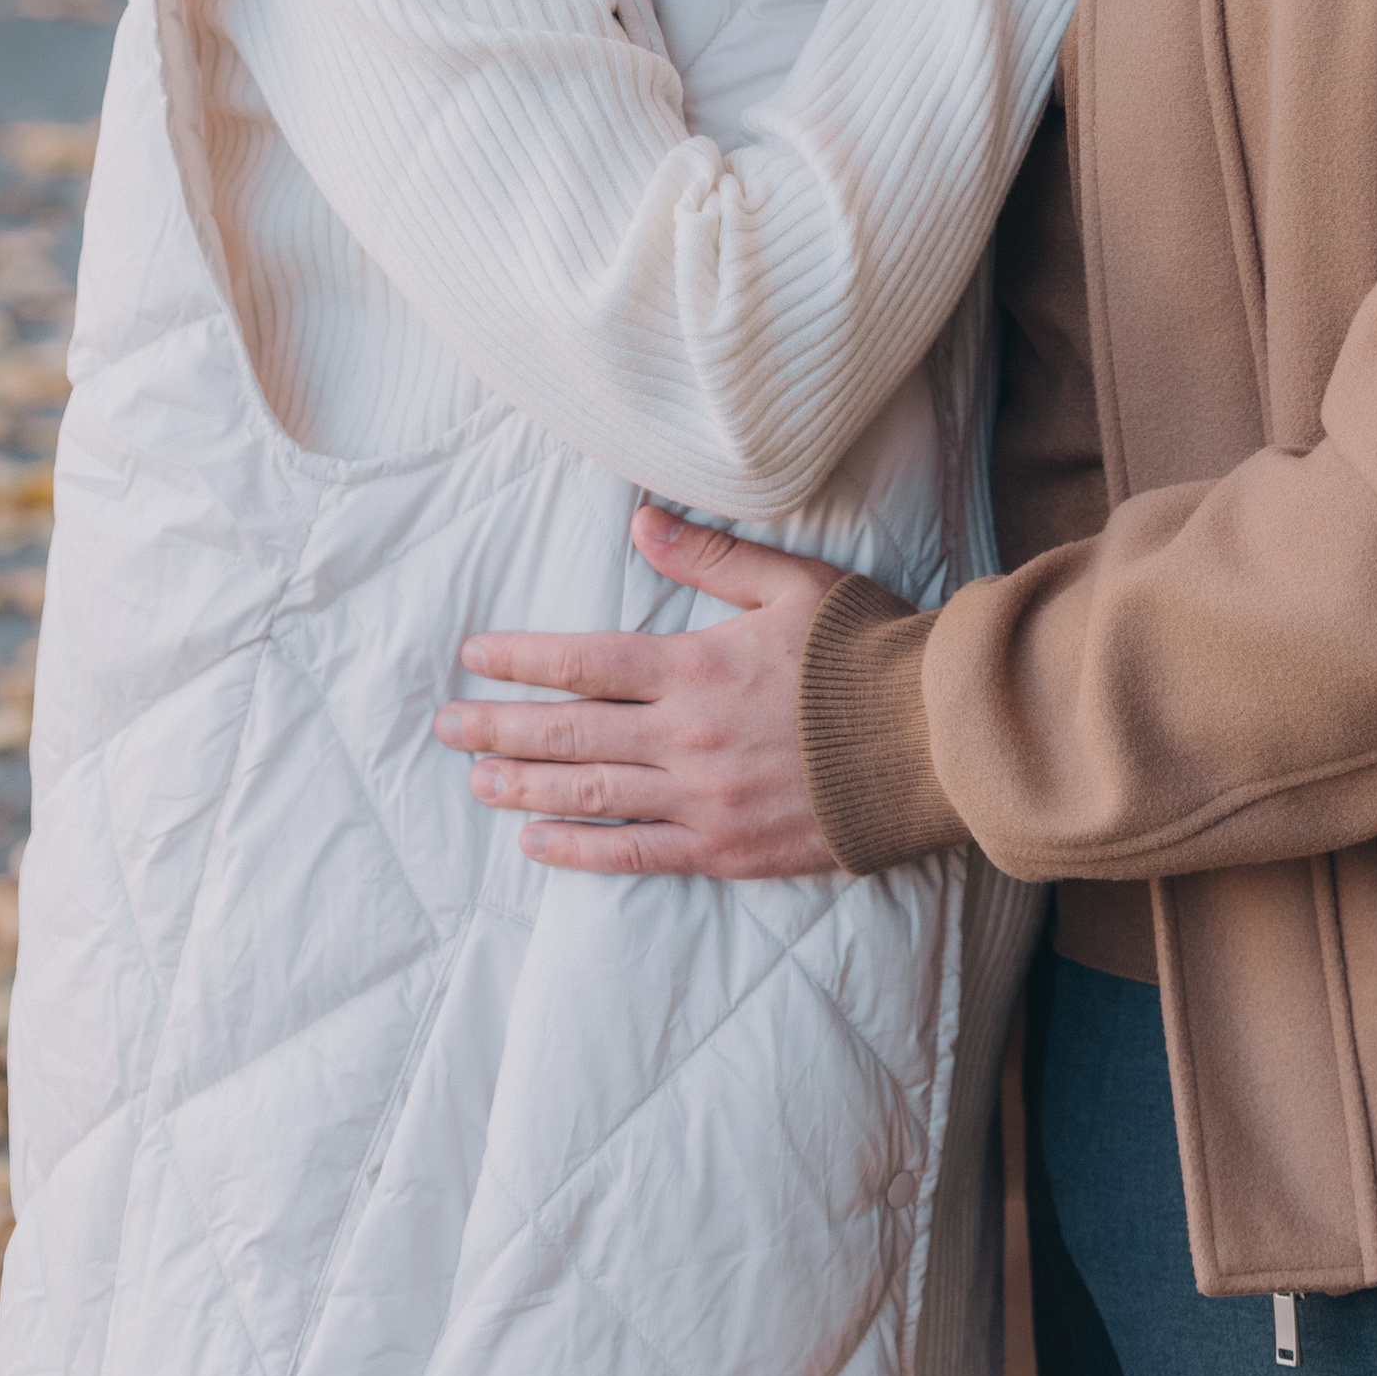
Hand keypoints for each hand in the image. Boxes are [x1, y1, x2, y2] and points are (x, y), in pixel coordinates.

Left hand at [433, 504, 841, 877]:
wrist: (930, 741)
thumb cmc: (864, 653)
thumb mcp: (791, 583)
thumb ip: (709, 557)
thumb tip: (638, 521)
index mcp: (695, 666)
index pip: (584, 662)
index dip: (521, 660)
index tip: (472, 657)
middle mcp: (685, 736)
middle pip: (569, 732)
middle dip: (499, 727)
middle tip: (446, 726)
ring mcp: (701, 800)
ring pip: (589, 795)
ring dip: (523, 788)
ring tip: (476, 782)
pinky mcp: (724, 849)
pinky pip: (634, 854)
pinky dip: (579, 850)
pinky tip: (536, 845)